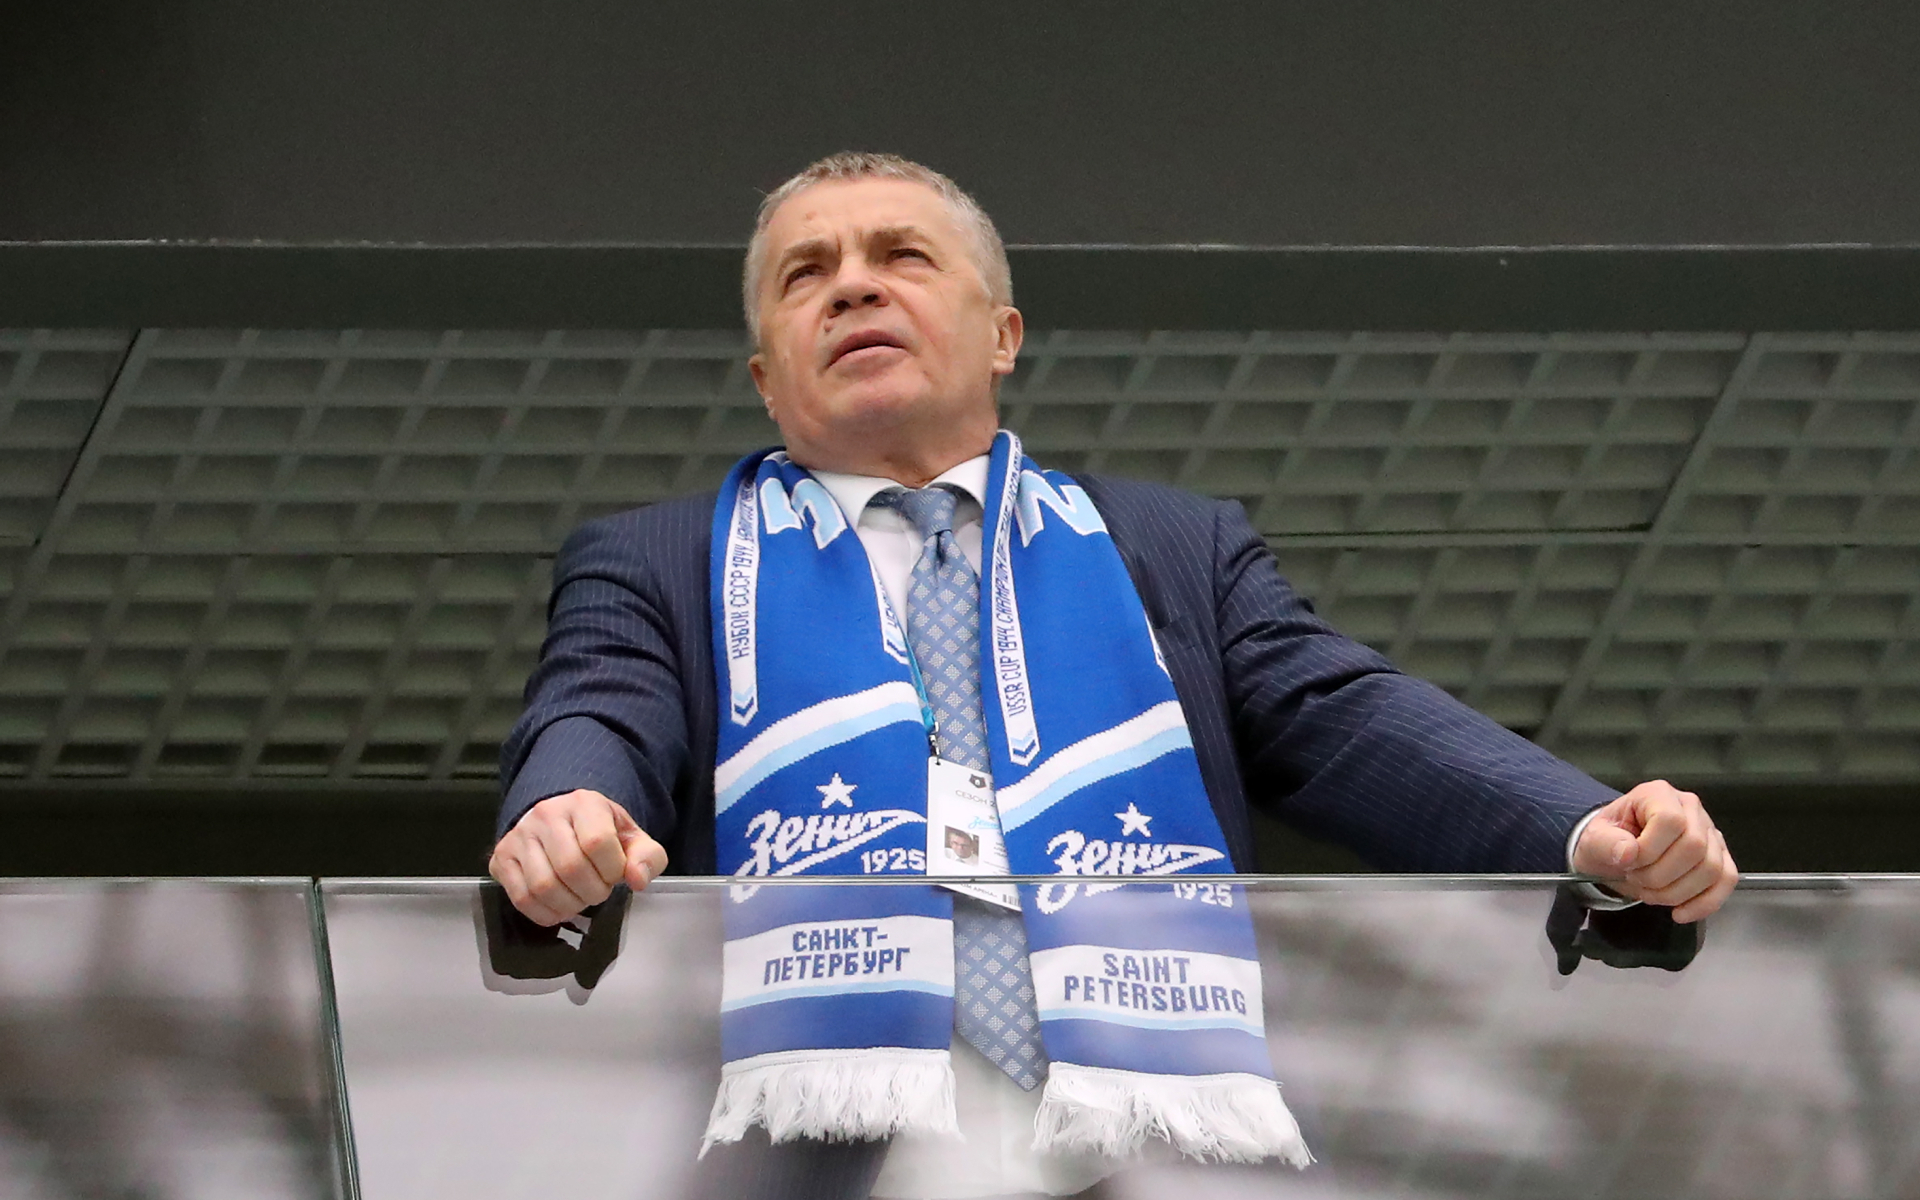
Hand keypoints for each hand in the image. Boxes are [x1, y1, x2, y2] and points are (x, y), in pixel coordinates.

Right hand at [489, 789, 668, 925]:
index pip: (598, 842)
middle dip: (593, 891)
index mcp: (583, 803)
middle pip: (570, 867)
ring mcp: (519, 836)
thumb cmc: (597, 831)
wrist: (559, 821)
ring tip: (580, 898)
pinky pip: (521, 898)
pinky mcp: (502, 859)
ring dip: (570, 905)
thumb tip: (637, 880)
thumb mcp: (630, 837)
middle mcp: (546, 814)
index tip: (615, 875)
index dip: (612, 870)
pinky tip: (560, 907)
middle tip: (598, 890)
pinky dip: (546, 913)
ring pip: (543, 886)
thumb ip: (647, 857)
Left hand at [1571, 781, 1737, 923]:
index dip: (1650, 850)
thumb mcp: (1593, 839)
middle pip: (1695, 846)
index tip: (1628, 863)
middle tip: (1638, 880)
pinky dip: (1705, 903)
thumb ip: (1605, 843)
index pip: (1670, 821)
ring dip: (1678, 892)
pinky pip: (1726, 881)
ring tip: (1651, 892)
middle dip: (1661, 876)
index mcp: (1658, 794)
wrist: (1616, 854)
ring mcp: (1709, 832)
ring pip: (1712, 868)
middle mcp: (1690, 808)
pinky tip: (1680, 912)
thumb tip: (1627, 853)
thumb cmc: (1608, 841)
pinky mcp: (1719, 856)